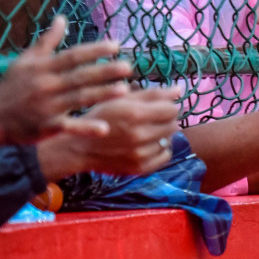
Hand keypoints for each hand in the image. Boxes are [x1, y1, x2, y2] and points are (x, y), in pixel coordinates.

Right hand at [0, 16, 132, 154]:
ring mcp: (47, 107)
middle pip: (80, 77)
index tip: (116, 45)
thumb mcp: (26, 60)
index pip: (72, 56)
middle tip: (128, 67)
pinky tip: (105, 128)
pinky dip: (86, 128)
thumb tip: (62, 17)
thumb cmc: (12, 85)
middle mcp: (46, 86)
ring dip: (102, 94)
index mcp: (42, 68)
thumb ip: (47, 40)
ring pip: (79, 99)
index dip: (94, 50)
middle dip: (104, 71)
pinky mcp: (47, 127)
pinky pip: (70, 127)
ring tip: (124, 89)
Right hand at [35, 85, 182, 178]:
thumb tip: (179, 90)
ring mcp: (141, 154)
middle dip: (165, 120)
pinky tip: (146, 144)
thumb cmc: (100, 118)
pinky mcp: (140, 168)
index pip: (172, 109)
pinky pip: (165, 155)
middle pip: (173, 124)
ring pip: (169, 140)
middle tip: (150, 119)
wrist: (79, 148)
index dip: (167, 106)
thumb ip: (152, 94)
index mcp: (135, 114)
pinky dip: (159, 149)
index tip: (158, 107)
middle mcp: (139, 135)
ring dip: (162, 134)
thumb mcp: (121, 99)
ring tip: (145, 131)